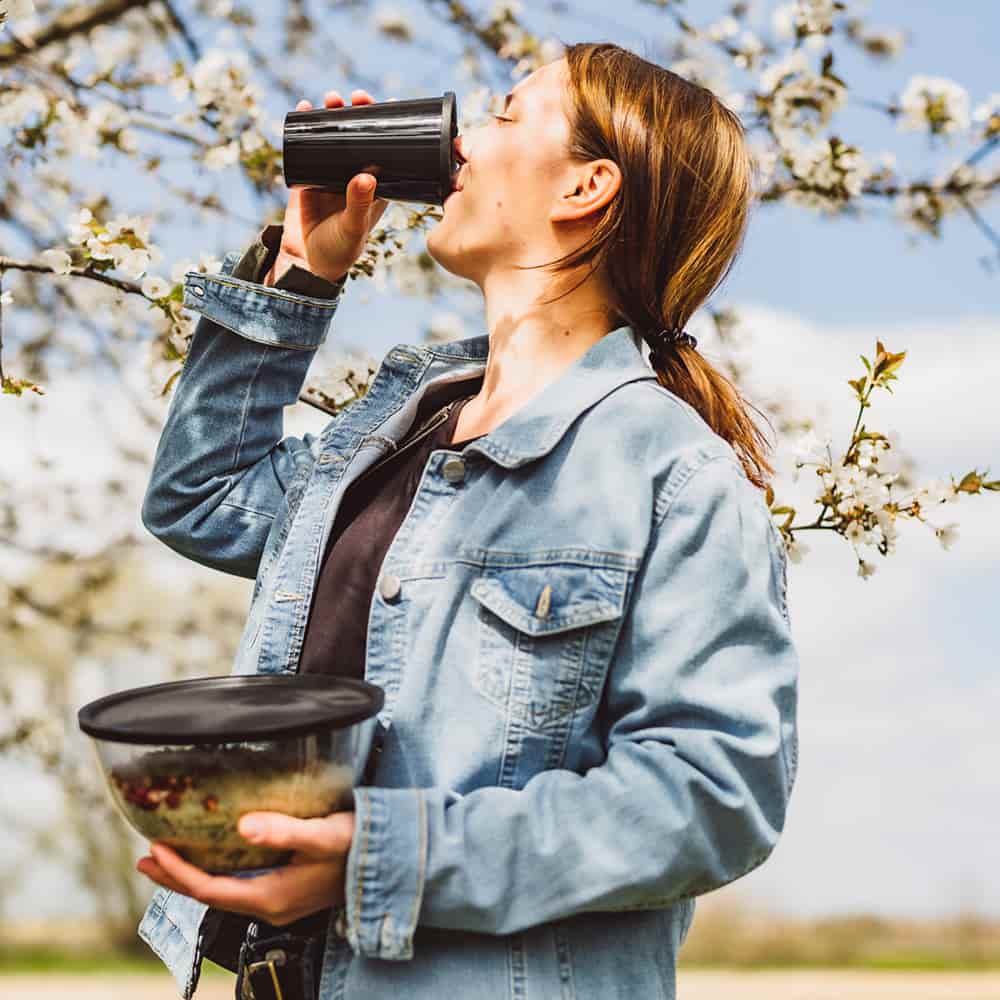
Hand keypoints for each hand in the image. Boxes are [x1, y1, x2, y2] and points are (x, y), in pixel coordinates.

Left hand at [136, 810, 355, 925]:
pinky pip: (241, 887)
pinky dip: (219, 874)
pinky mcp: (291, 892)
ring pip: (225, 893)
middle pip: (211, 897)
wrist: (391, 862)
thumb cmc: (359, 846)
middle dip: (176, 879)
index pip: (210, 890)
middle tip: (145, 860)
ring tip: (169, 860)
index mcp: (273, 897)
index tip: (154, 848)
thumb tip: (243, 826)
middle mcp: (272, 906)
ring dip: (194, 877)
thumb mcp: (323, 835)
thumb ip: (284, 831)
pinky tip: (218, 859)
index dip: (178, 872)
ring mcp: (282, 902)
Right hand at [271, 89, 389, 284]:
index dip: (388, 127)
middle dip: (357, 113)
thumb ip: (360, 204)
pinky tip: (305, 107)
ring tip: (331, 99)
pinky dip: (305, 125)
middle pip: (359, 136)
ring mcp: (330, 173)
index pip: (386, 150)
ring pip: (333, 136)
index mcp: (375, 186)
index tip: (388, 103)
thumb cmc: (339, 250)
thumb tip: (366, 176)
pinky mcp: (307, 174)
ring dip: (332, 114)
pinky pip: (306, 144)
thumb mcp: (353, 227)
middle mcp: (354, 175)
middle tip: (356, 97)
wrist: (305, 263)